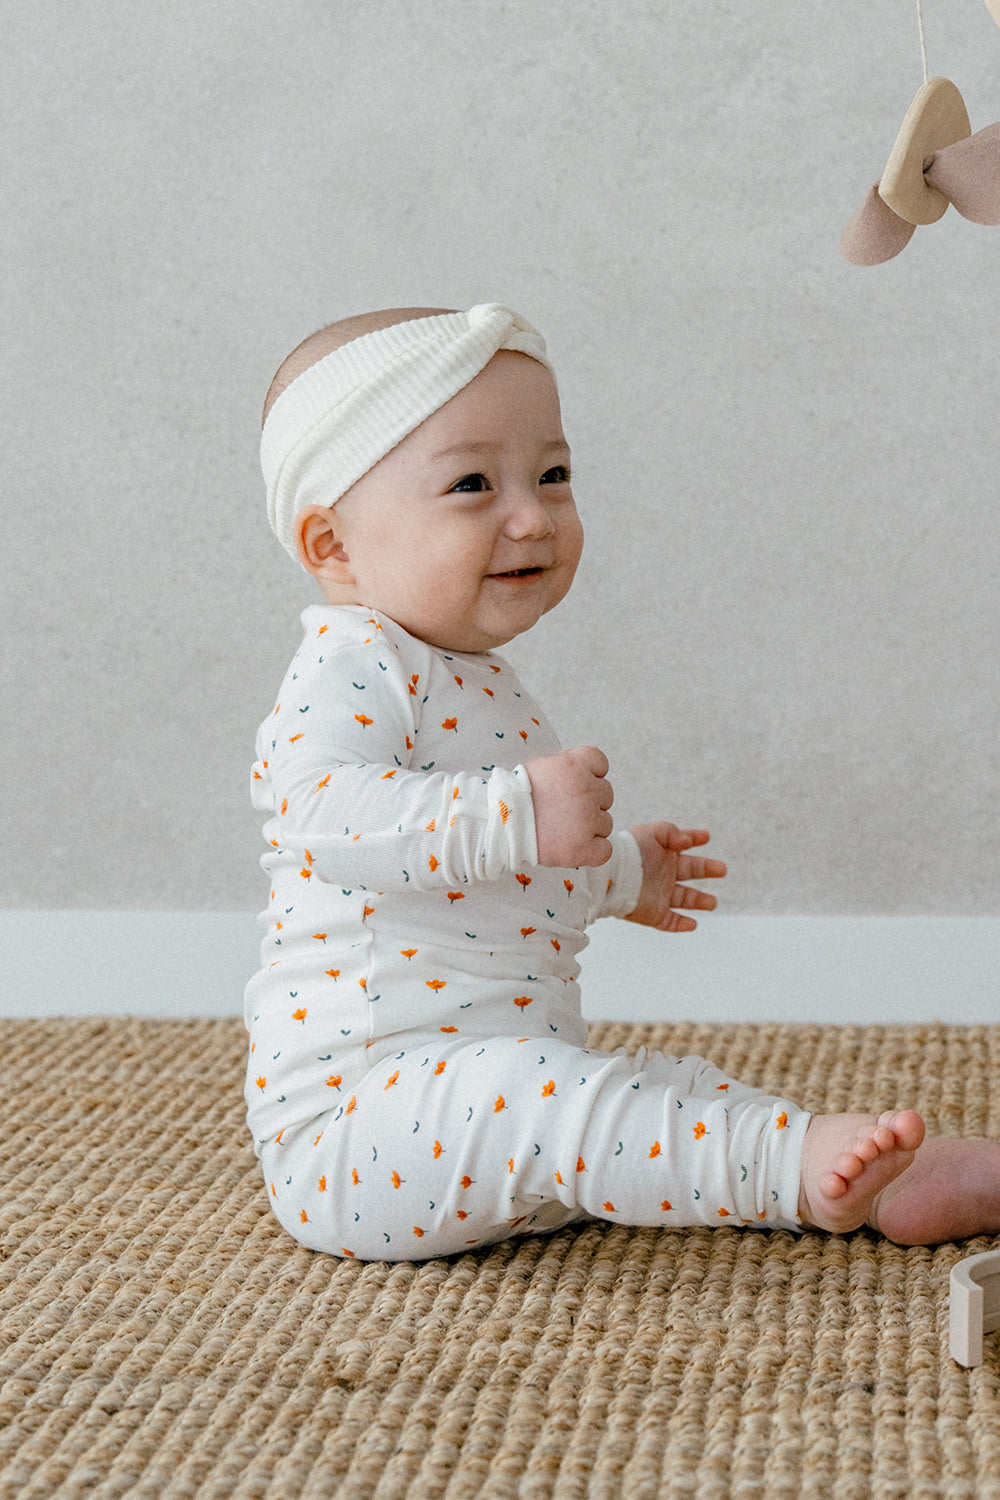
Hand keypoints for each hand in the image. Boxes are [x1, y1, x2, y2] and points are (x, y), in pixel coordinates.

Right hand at [525, 746, 613, 867]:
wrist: (498, 825)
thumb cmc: (515, 797)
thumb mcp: (541, 767)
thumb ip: (568, 766)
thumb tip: (585, 769)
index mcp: (575, 765)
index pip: (601, 763)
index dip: (589, 775)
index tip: (572, 785)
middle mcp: (586, 789)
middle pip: (606, 795)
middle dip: (589, 802)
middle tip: (563, 811)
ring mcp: (587, 819)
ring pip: (605, 823)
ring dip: (590, 828)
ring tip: (562, 830)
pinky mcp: (584, 847)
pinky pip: (605, 850)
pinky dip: (593, 851)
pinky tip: (574, 847)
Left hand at [625, 822, 725, 931]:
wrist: (610, 878)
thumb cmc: (630, 853)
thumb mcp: (652, 833)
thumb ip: (672, 832)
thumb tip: (688, 841)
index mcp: (662, 854)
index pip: (682, 845)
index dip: (694, 839)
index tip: (707, 836)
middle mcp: (663, 874)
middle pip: (690, 871)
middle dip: (707, 870)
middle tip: (722, 869)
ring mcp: (659, 895)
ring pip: (684, 899)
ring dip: (699, 901)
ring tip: (712, 902)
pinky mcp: (654, 914)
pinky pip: (670, 922)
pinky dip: (681, 925)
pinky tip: (693, 924)